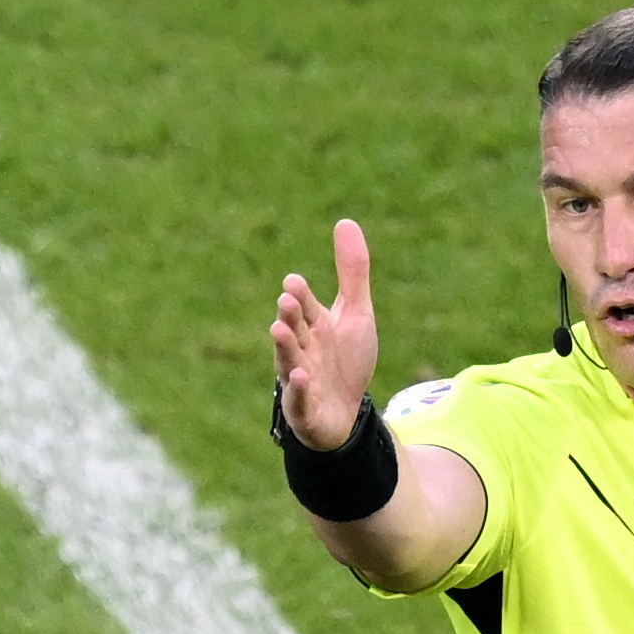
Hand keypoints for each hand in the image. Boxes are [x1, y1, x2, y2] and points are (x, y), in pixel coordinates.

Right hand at [268, 218, 381, 449]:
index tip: (294, 281)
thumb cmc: (347, 361)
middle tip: (286, 300)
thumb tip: (345, 221)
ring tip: (278, 329)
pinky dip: (299, 389)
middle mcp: (302, 350)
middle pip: (294, 330)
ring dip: (285, 347)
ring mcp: (300, 380)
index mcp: (314, 326)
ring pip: (289, 361)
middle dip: (290, 316)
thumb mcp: (356, 313)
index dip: (301, 295)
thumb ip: (352, 271)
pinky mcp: (305, 408)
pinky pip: (300, 398)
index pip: (305, 306)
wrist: (347, 413)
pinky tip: (302, 377)